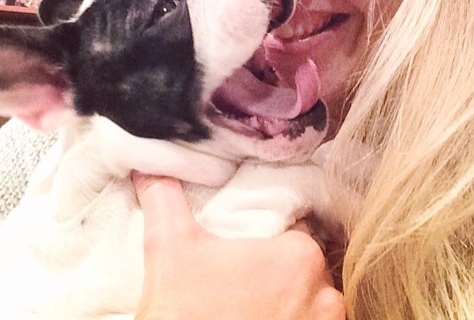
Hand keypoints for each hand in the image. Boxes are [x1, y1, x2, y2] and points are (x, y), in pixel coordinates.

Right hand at [132, 173, 345, 319]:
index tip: (253, 244)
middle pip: (306, 266)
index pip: (296, 227)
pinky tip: (264, 318)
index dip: (273, 233)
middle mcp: (325, 294)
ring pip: (314, 301)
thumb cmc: (185, 314)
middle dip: (281, 271)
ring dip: (293, 301)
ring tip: (255, 304)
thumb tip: (149, 169)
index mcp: (299, 256)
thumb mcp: (169, 249)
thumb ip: (164, 199)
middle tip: (248, 278)